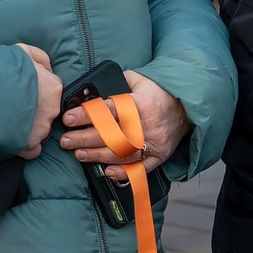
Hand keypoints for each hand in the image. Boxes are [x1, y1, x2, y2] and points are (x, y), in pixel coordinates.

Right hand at [17, 44, 56, 158]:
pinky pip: (33, 150)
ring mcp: (42, 129)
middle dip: (34, 112)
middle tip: (12, 108)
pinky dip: (24, 147)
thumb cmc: (0, 68)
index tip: (23, 95)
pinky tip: (11, 139)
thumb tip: (48, 68)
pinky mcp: (29, 146)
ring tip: (7, 121)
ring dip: (27, 128)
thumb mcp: (22, 51)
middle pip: (47, 112)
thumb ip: (40, 58)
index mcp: (53, 86)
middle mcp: (52, 109)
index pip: (52, 93)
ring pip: (40, 130)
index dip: (37, 94)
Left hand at [60, 70, 188, 174]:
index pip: (108, 111)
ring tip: (78, 154)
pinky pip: (140, 169)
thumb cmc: (158, 93)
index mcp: (141, 103)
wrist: (187, 108)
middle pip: (110, 135)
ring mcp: (154, 143)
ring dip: (96, 155)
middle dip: (84, 138)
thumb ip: (119, 81)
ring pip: (120, 153)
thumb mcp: (141, 79)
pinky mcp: (159, 156)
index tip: (68, 118)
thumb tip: (94, 88)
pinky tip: (107, 171)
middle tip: (65, 140)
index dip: (86, 115)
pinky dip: (123, 172)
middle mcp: (147, 125)